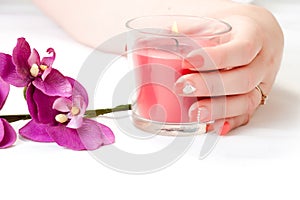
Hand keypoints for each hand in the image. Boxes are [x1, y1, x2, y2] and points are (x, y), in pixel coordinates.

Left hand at [175, 4, 283, 134]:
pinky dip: (229, 122)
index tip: (188, 60)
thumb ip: (194, 27)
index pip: (242, 49)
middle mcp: (262, 62)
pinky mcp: (255, 98)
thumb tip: (166, 33)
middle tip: (182, 86)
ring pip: (247, 101)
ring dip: (218, 109)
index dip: (216, 58)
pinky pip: (246, 115)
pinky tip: (213, 126)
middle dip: (210, 86)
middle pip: (243, 79)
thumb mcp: (217, 19)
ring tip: (194, 112)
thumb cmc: (234, 29)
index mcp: (254, 36)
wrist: (257, 35)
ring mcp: (261, 83)